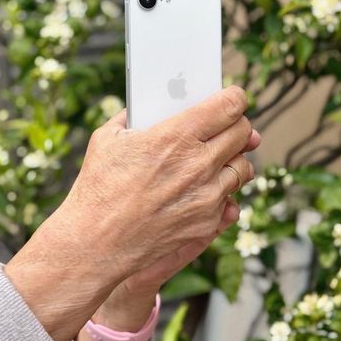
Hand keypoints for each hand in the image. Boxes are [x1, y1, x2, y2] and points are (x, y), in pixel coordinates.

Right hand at [5, 86, 256, 340]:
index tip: (234, 98)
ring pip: (244, 167)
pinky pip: (230, 199)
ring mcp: (208, 195)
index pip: (230, 106)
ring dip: (235, 160)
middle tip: (229, 126)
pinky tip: (205, 189)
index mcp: (177, 135)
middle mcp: (199, 163)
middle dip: (239, 126)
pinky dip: (222, 192)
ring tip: (221, 158)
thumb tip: (144, 108)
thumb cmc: (99, 188)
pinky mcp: (208, 222)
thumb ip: (132, 116)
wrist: (97, 243)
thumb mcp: (108, 138)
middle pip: (244, 133)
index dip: (235, 98)